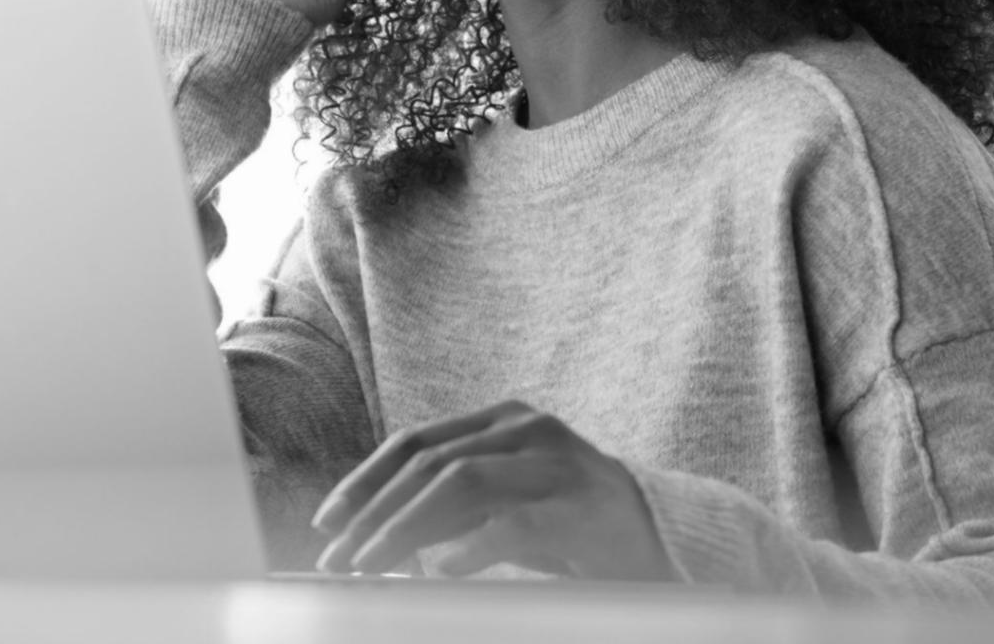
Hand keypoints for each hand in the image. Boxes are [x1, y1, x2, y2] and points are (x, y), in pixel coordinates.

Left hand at [309, 401, 674, 580]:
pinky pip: (513, 523)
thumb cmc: (573, 524)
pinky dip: (469, 548)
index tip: (328, 521)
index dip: (365, 480)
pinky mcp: (580, 508)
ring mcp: (556, 463)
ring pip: (461, 482)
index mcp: (504, 420)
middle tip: (339, 558)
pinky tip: (440, 572)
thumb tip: (378, 534)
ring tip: (372, 566)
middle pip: (429, 462)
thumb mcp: (509, 501)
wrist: (666, 536)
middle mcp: (527, 429)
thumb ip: (455, 505)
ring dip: (405, 528)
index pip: (416, 441)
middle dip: (374, 512)